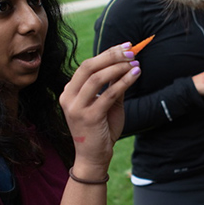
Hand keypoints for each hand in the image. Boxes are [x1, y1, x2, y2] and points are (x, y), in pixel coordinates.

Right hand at [59, 44, 139, 178]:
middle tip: (132, 50)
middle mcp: (68, 97)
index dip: (108, 53)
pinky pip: (108, 94)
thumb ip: (112, 86)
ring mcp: (76, 107)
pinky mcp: (88, 117)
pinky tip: (135, 75)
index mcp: (70, 91)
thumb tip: (126, 63)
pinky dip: (123, 82)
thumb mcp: (107, 104)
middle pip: (89, 67)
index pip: (88, 65)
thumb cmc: (101, 130)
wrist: (93, 158)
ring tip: (135, 63)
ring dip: (119, 67)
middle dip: (112, 56)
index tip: (126, 46)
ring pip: (97, 78)